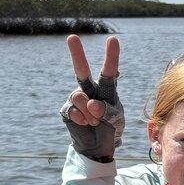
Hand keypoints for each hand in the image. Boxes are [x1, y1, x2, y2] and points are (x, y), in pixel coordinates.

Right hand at [61, 35, 124, 162]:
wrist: (97, 148)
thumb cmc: (110, 129)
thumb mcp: (116, 120)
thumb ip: (108, 110)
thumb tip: (92, 103)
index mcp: (107, 89)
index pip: (109, 71)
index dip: (111, 56)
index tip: (112, 39)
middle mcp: (90, 90)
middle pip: (82, 70)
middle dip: (77, 54)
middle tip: (72, 37)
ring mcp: (77, 98)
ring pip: (79, 96)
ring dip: (90, 113)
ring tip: (95, 122)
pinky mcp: (67, 109)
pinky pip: (72, 110)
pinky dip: (81, 119)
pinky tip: (85, 124)